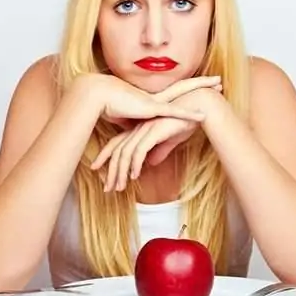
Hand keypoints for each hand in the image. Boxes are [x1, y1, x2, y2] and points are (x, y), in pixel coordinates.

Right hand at [89, 74, 220, 125]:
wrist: (97, 96)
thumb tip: (137, 133)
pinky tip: (203, 116)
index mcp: (150, 99)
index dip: (188, 88)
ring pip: (185, 93)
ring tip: (219, 85)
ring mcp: (155, 101)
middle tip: (218, 80)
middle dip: (202, 82)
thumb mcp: (124, 118)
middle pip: (185, 86)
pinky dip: (189, 114)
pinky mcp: (152, 109)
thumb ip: (133, 125)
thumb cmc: (107, 106)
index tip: (201, 84)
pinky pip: (174, 112)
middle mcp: (156, 97)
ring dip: (203, 89)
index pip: (174, 91)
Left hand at [90, 86, 221, 191]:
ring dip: (121, 172)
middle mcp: (139, 129)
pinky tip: (134, 176)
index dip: (105, 157)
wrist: (198, 107)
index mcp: (140, 129)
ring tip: (119, 188)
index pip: (117, 144)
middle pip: (117, 151)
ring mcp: (145, 130)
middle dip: (110, 171)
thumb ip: (160, 151)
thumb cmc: (186, 120)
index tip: (97, 169)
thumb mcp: (171, 140)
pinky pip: (139, 151)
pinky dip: (135, 165)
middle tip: (107, 188)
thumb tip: (152, 163)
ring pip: (125, 154)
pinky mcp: (154, 131)